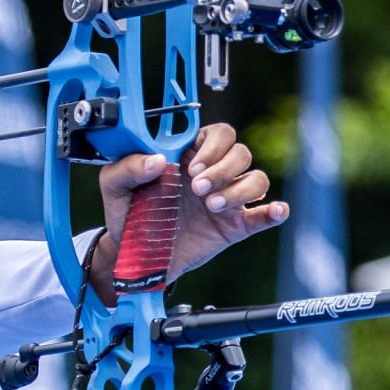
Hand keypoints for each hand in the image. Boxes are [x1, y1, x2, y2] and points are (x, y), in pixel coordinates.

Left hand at [92, 123, 287, 295]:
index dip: (213, 145)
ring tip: (211, 207)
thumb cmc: (127, 213)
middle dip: (223, 169)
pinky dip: (274, 211)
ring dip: (238, 190)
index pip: (218, 134)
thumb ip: (128, 166)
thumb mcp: (114, 185)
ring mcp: (226, 199)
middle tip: (197, 190)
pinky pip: (263, 215)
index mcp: (188, 156)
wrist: (133, 255)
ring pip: (256, 179)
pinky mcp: (234, 227)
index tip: (193, 166)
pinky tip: (275, 211)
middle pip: (241, 153)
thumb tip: (156, 160)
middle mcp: (213, 173)